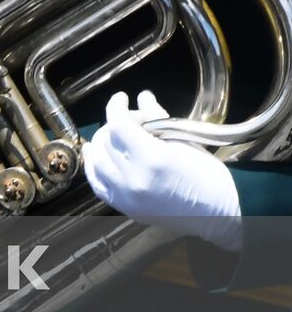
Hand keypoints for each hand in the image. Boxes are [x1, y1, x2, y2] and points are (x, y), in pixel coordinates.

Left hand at [84, 91, 241, 250]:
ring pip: (97, 161)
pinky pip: (97, 184)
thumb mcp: (184, 140)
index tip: (121, 97)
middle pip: (107, 140)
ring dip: (102, 143)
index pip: (118, 124)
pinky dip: (94, 167)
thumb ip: (157, 117)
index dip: (116, 106)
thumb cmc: (208, 175)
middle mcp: (133, 178)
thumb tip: (142, 96)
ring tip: (112, 134)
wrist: (219, 215)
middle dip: (115, 124)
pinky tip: (96, 153)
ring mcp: (126, 196)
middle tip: (131, 121)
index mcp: (152, 159)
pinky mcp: (124, 207)